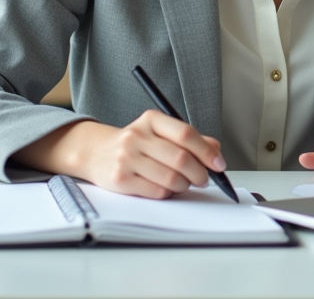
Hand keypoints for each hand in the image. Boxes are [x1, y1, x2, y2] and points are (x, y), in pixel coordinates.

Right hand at [13, 111, 226, 198]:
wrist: (95, 152)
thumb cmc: (134, 143)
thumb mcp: (159, 133)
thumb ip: (188, 139)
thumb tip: (215, 150)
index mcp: (151, 120)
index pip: (186, 134)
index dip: (207, 152)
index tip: (218, 164)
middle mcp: (137, 136)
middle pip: (181, 159)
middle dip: (200, 174)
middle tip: (204, 179)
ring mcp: (127, 158)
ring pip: (171, 178)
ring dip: (184, 185)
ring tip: (183, 183)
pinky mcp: (121, 179)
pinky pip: (157, 191)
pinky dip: (168, 193)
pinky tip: (166, 188)